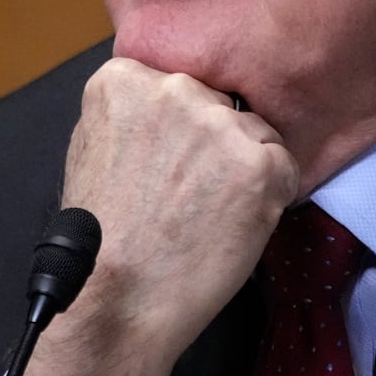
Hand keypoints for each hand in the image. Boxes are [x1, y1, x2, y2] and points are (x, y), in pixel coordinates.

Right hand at [10, 57, 298, 375]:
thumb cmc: (99, 237)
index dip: (180, 128)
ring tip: (209, 214)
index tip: (167, 161)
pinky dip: (270, 196)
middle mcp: (174, 87)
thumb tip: (164, 113)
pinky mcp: (259, 161)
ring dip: (244, 168)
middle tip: (190, 193)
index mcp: (124, 78)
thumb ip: (130, 116)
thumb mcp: (91, 148)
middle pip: (218, 103)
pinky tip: (233, 225)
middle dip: (213, 142)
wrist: (114, 298)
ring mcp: (219, 123)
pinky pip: (283, 166)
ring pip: (254, 132)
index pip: (178, 85)